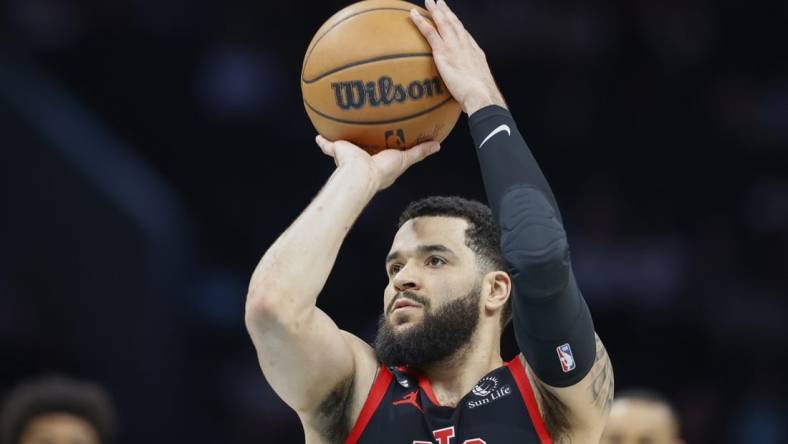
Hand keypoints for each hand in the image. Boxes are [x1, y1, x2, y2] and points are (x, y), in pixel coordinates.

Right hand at [315, 136, 440, 190]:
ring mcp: (349, 157)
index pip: (381, 152)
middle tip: (364, 128)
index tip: (386, 136)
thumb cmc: (383, 170)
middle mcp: (362, 160)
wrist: (361, 174)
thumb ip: (420, 152)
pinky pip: (327, 145)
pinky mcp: (337, 151)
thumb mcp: (406, 158)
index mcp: (377, 163)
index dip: (384, 145)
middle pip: (363, 147)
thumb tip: (438, 145)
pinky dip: (323, 141)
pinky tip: (319, 134)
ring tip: (342, 126)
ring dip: (343, 139)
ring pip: (345, 146)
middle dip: (363, 140)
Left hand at [410, 0, 506, 115]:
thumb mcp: (479, 89)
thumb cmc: (481, 98)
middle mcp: (466, 45)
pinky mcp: (443, 52)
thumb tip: (467, 94)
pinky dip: (420, 22)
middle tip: (439, 2)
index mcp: (475, 53)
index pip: (465, 35)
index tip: (453, 19)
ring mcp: (454, 46)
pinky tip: (413, 14)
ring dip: (435, 11)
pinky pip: (429, 32)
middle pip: (454, 24)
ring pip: (443, 23)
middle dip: (447, 12)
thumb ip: (471, 86)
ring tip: (429, 2)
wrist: (481, 94)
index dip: (458, 25)